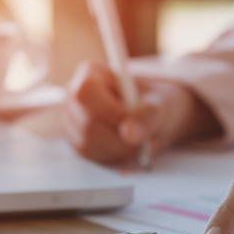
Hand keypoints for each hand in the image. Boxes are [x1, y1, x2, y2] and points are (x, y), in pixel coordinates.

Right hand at [63, 61, 220, 163]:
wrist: (157, 117)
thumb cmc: (157, 103)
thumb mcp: (161, 104)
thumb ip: (147, 115)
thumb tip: (129, 134)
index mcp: (91, 75)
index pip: (85, 94)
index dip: (109, 113)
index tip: (133, 125)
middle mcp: (75, 96)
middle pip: (87, 124)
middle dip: (119, 139)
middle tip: (144, 140)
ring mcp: (73, 121)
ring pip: (88, 144)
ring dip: (119, 150)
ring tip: (140, 144)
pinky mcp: (78, 142)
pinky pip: (91, 157)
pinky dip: (114, 157)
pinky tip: (129, 149)